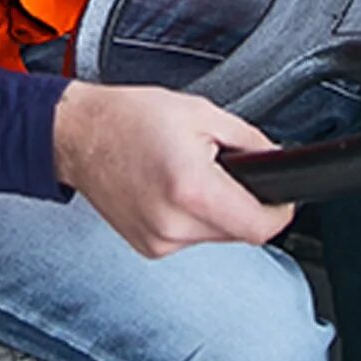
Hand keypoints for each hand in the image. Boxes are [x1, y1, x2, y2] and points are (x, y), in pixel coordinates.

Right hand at [51, 81, 293, 256]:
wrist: (79, 135)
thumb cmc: (130, 118)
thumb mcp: (203, 113)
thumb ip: (251, 141)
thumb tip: (277, 161)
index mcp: (191, 189)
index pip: (259, 227)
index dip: (279, 211)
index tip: (282, 199)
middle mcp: (174, 224)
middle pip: (239, 232)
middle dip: (242, 203)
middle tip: (224, 170)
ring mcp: (159, 240)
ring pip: (216, 236)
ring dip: (216, 211)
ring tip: (191, 175)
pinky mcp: (149, 247)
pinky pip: (190, 238)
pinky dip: (192, 218)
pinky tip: (173, 190)